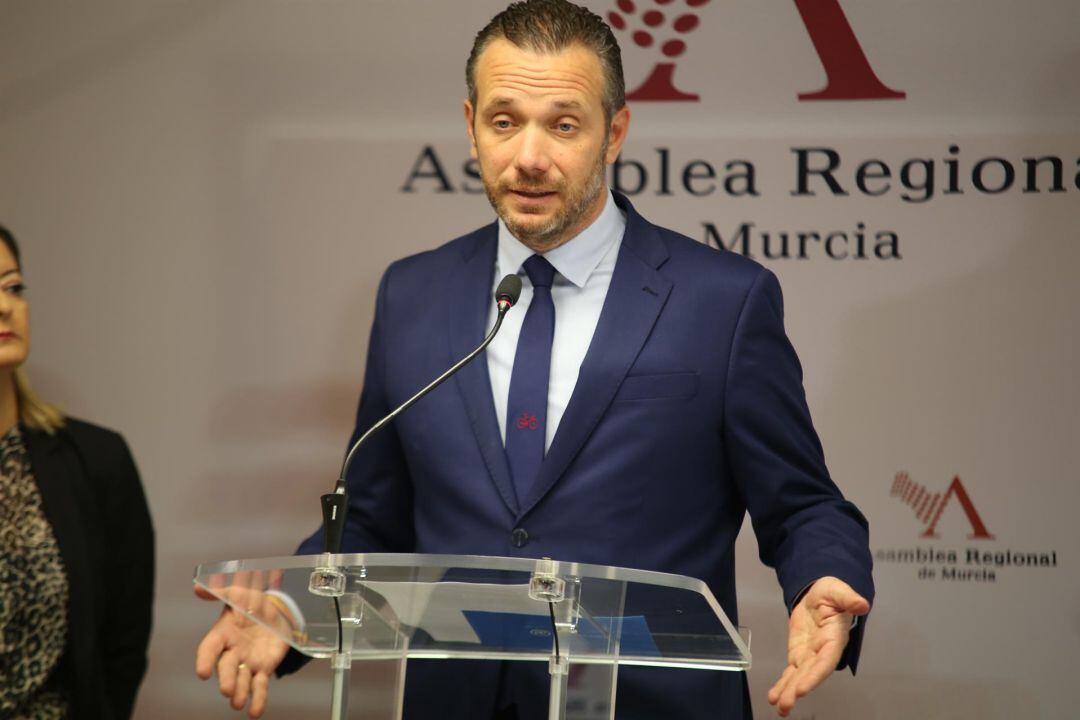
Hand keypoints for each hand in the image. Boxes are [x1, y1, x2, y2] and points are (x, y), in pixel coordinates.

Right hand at [194, 582, 290, 718]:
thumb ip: (219, 591)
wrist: (278, 610)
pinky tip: (254, 713)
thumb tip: (196, 587)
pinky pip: (259, 686)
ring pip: (241, 680)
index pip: (209, 648)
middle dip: (225, 680)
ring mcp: (247, 662)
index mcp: (223, 634)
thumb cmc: (253, 602)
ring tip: (237, 703)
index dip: (204, 660)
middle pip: (226, 668)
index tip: (201, 672)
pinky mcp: (263, 669)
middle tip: (226, 690)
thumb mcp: (239, 592)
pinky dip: (258, 700)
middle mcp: (232, 651)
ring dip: (239, 693)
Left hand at [767, 576, 869, 716]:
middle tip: (785, 705)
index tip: (802, 688)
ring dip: (788, 692)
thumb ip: (848, 598)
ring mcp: (809, 655)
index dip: (815, 675)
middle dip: (798, 689)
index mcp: (834, 638)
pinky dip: (782, 684)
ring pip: (799, 676)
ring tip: (779, 707)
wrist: (818, 594)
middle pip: (810, 673)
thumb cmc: (831, 593)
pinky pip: (790, 672)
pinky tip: (773, 697)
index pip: (825, 660)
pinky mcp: (798, 654)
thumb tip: (861, 604)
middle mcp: (822, 652)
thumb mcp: (838, 590)